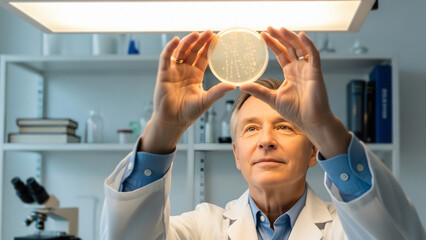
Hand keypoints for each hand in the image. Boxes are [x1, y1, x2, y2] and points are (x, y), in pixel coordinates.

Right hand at [141, 31, 235, 153]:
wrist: (172, 122)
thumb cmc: (188, 113)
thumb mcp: (206, 101)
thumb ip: (217, 92)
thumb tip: (232, 86)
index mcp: (195, 75)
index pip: (203, 57)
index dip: (209, 48)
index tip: (217, 39)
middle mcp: (185, 71)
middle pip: (193, 51)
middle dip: (200, 41)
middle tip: (209, 32)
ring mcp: (174, 71)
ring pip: (181, 52)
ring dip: (188, 42)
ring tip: (196, 34)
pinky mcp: (163, 74)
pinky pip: (166, 58)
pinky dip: (170, 48)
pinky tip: (176, 41)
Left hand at [240, 27, 350, 157]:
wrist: (310, 121)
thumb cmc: (295, 111)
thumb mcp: (272, 99)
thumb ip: (258, 91)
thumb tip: (242, 86)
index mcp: (290, 73)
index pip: (280, 54)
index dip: (272, 44)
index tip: (262, 36)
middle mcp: (299, 68)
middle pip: (289, 47)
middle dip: (279, 37)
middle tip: (269, 28)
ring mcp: (308, 69)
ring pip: (300, 47)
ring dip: (291, 37)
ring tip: (280, 29)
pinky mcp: (316, 72)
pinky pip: (313, 55)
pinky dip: (308, 44)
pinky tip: (300, 35)